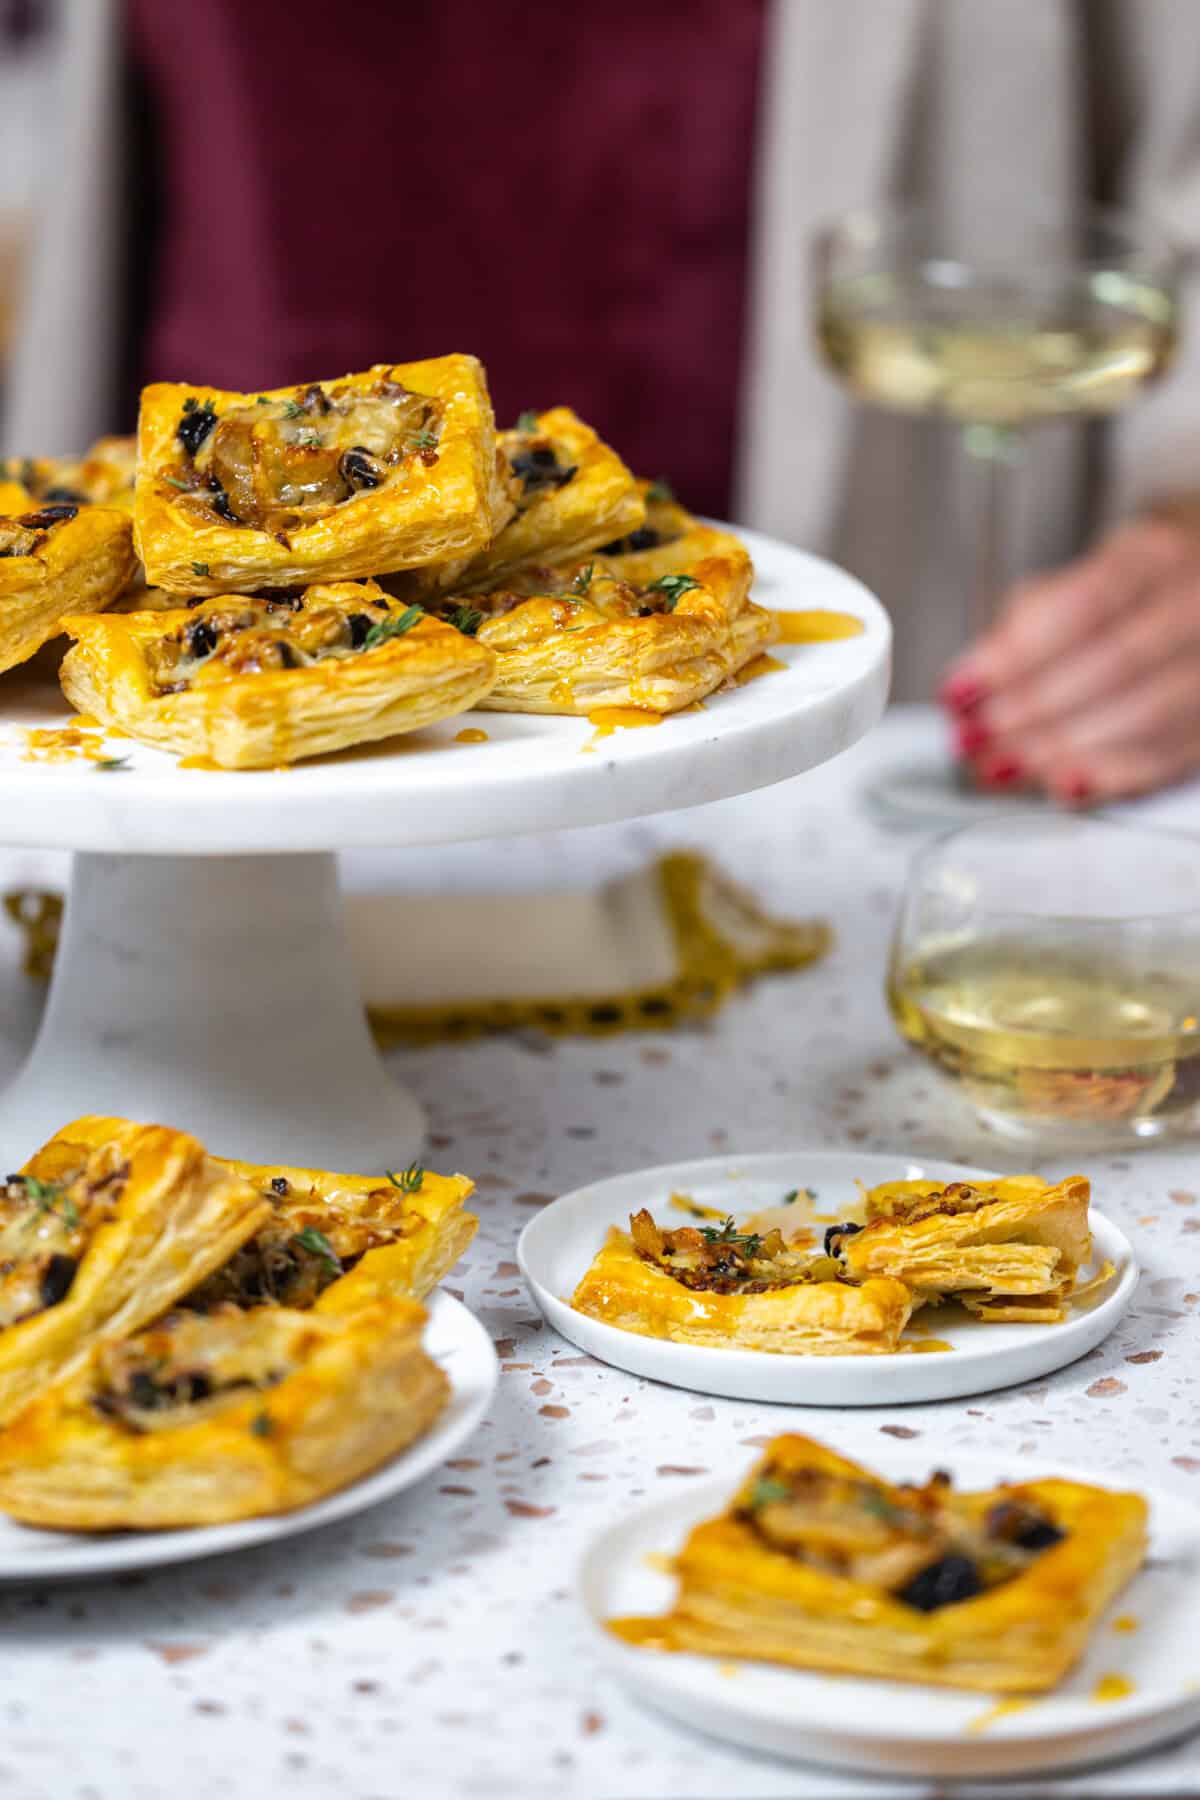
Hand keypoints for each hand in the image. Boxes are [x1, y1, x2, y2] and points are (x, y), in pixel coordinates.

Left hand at [939, 514, 1199, 802]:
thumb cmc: (1141, 583)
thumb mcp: (1084, 572)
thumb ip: (1030, 620)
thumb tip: (976, 681)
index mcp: (1156, 554)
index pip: (1084, 606)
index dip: (1017, 656)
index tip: (962, 690)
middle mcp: (1198, 602)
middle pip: (1116, 664)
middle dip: (1032, 711)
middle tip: (976, 736)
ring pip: (1146, 714)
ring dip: (1062, 749)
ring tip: (1003, 763)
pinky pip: (1171, 755)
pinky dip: (1111, 775)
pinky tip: (1063, 782)